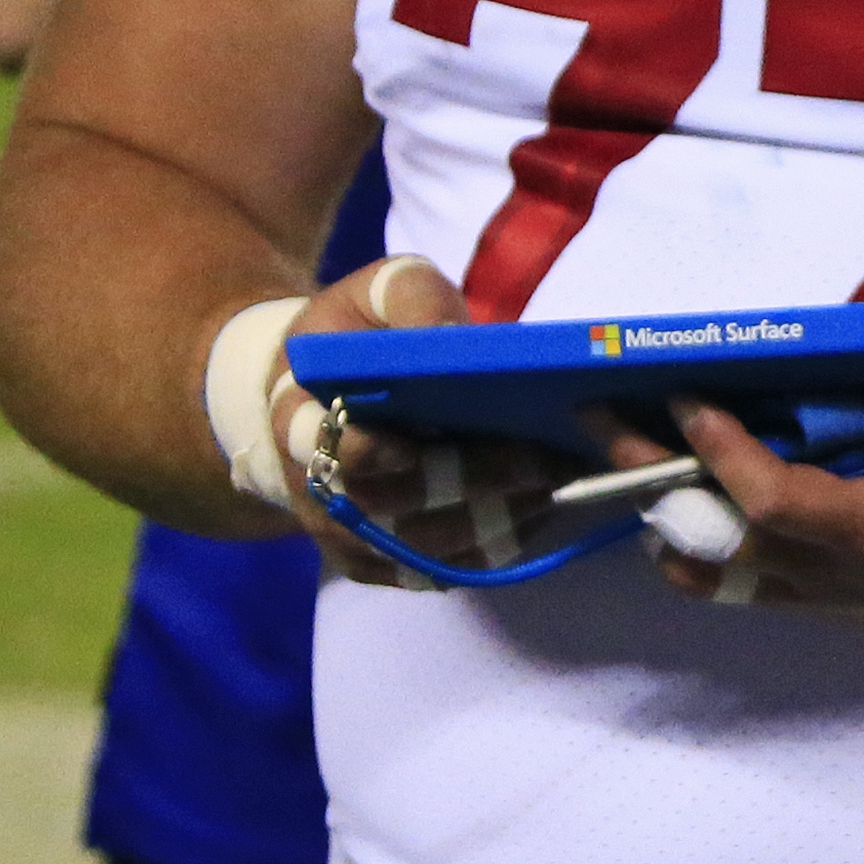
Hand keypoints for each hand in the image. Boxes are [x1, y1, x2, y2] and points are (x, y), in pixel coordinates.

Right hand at [273, 255, 571, 587]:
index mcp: (301, 416)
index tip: (429, 436)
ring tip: (561, 477)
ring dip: (501, 517)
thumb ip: (411, 298)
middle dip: (480, 482)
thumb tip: (452, 334)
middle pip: (400, 506)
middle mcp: (318, 489)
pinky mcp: (379, 564)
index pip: (335, 447)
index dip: (376, 451)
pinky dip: (496, 542)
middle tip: (551, 456)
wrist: (317, 394)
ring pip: (429, 547)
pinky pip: (443, 570)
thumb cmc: (356, 336)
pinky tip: (540, 504)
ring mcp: (347, 536)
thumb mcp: (374, 293)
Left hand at [625, 392, 863, 636]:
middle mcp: (849, 579)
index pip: (781, 503)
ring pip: (724, 580)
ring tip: (626, 465)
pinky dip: (699, 554)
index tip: (689, 399)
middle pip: (727, 541)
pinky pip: (747, 591)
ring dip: (665, 522)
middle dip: (658, 479)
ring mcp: (837, 600)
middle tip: (605, 422)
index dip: (725, 454)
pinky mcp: (837, 606)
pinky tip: (678, 514)